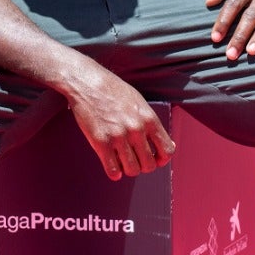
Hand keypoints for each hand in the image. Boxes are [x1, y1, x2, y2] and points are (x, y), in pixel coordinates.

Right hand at [63, 63, 175, 180]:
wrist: (87, 82)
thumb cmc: (113, 90)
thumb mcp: (139, 102)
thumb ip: (150, 122)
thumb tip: (163, 143)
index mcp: (148, 119)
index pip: (167, 150)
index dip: (162, 159)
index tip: (155, 159)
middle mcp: (136, 129)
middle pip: (149, 164)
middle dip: (143, 165)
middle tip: (136, 160)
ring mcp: (118, 137)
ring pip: (132, 170)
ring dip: (128, 169)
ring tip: (122, 161)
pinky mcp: (100, 142)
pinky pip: (113, 170)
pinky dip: (114, 172)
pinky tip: (112, 165)